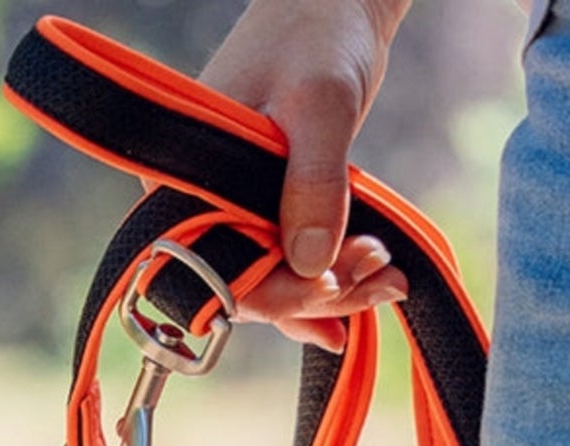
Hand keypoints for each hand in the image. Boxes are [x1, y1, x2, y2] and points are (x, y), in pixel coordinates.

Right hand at [200, 0, 412, 348]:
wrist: (337, 4)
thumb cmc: (316, 34)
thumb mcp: (321, 103)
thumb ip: (313, 182)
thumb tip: (310, 265)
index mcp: (180, 184)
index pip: (214, 269)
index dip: (272, 289)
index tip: (331, 282)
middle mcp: (196, 208)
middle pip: (245, 285)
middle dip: (313, 292)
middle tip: (382, 277)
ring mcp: (230, 213)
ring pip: (271, 282)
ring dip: (330, 292)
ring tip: (389, 279)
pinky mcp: (263, 212)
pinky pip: (285, 266)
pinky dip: (324, 284)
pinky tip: (362, 293)